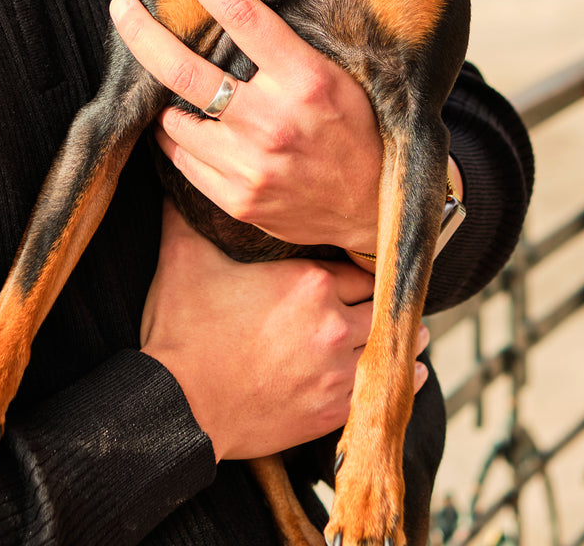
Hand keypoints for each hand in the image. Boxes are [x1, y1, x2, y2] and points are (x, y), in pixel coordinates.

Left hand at [109, 0, 381, 254]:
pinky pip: (183, 160)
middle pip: (184, 70)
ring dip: (169, 101)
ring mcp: (249, 166)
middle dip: (142, 33)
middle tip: (120, 7)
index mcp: (304, 79)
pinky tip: (194, 130)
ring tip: (179, 91)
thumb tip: (235, 8)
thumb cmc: (357, 131)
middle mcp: (271, 122)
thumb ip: (290, 50)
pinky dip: (181, 139)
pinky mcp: (236, 199)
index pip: (242, 16)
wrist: (372, 210)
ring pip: (174, 120)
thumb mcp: (338, 77)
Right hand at [140, 201, 429, 460]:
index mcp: (309, 281)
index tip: (357, 267)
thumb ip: (188, 213)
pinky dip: (402, 379)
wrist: (177, 407)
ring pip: (385, 344)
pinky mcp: (331, 410)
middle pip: (378, 303)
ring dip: (396, 336)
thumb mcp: (184, 259)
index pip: (356, 265)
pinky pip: (383, 390)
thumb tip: (172, 172)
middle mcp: (333, 322)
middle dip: (379, 298)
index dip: (356, 265)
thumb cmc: (182, 332)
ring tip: (411, 331)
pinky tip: (411, 372)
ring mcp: (336, 370)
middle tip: (387, 295)